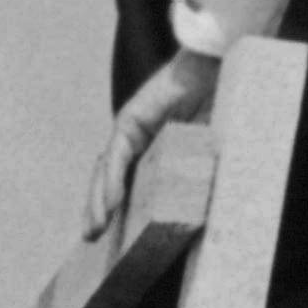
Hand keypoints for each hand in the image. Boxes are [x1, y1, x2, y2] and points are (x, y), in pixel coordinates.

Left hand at [88, 47, 218, 231]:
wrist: (213, 70)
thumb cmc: (215, 105)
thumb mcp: (202, 150)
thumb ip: (194, 171)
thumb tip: (205, 206)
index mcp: (151, 146)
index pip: (126, 179)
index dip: (115, 204)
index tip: (111, 231)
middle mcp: (134, 138)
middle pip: (107, 178)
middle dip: (97, 209)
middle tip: (92, 237)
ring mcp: (128, 129)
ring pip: (105, 170)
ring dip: (98, 202)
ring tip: (95, 230)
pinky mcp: (129, 120)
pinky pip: (117, 157)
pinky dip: (112, 181)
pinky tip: (111, 204)